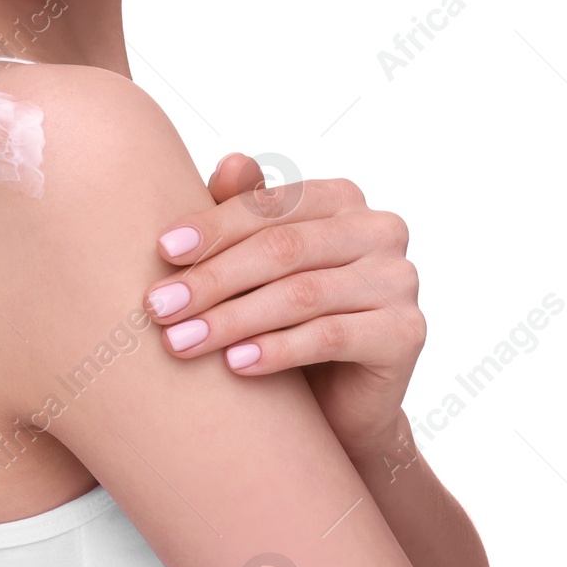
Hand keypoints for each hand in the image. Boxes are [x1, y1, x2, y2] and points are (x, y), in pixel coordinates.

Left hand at [143, 153, 425, 454]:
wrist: (339, 406)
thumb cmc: (286, 319)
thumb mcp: (258, 264)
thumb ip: (244, 211)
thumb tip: (231, 161)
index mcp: (341, 199)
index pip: (270, 206)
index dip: (213, 227)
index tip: (161, 251)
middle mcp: (379, 229)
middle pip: (282, 248)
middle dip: (213, 278)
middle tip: (159, 307)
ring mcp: (399, 279)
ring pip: (301, 294)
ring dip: (233, 319)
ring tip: (182, 341)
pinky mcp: (406, 333)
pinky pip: (332, 336)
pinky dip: (277, 349)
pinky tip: (235, 364)